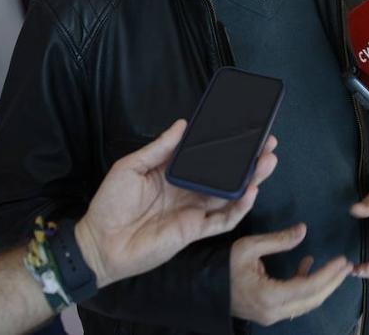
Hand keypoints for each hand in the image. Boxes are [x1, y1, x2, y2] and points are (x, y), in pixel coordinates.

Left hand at [75, 120, 277, 287]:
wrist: (100, 242)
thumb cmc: (110, 204)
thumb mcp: (131, 167)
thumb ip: (159, 148)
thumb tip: (182, 124)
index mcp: (173, 173)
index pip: (207, 157)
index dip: (226, 146)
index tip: (244, 130)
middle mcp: (188, 191)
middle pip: (225, 175)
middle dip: (248, 160)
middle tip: (268, 144)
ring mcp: (193, 211)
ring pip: (230, 195)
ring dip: (251, 180)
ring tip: (267, 162)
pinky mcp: (194, 230)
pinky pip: (223, 219)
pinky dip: (239, 207)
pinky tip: (251, 192)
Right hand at [229, 224, 351, 325]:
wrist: (201, 289)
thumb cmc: (222, 267)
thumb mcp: (248, 247)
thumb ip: (278, 240)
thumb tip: (303, 230)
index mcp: (269, 296)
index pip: (308, 287)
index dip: (329, 275)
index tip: (342, 261)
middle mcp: (273, 311)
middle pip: (313, 299)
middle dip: (332, 281)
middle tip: (347, 264)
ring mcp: (271, 315)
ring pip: (306, 303)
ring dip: (322, 284)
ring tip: (336, 266)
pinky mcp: (269, 312)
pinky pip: (295, 302)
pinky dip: (306, 286)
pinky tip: (307, 265)